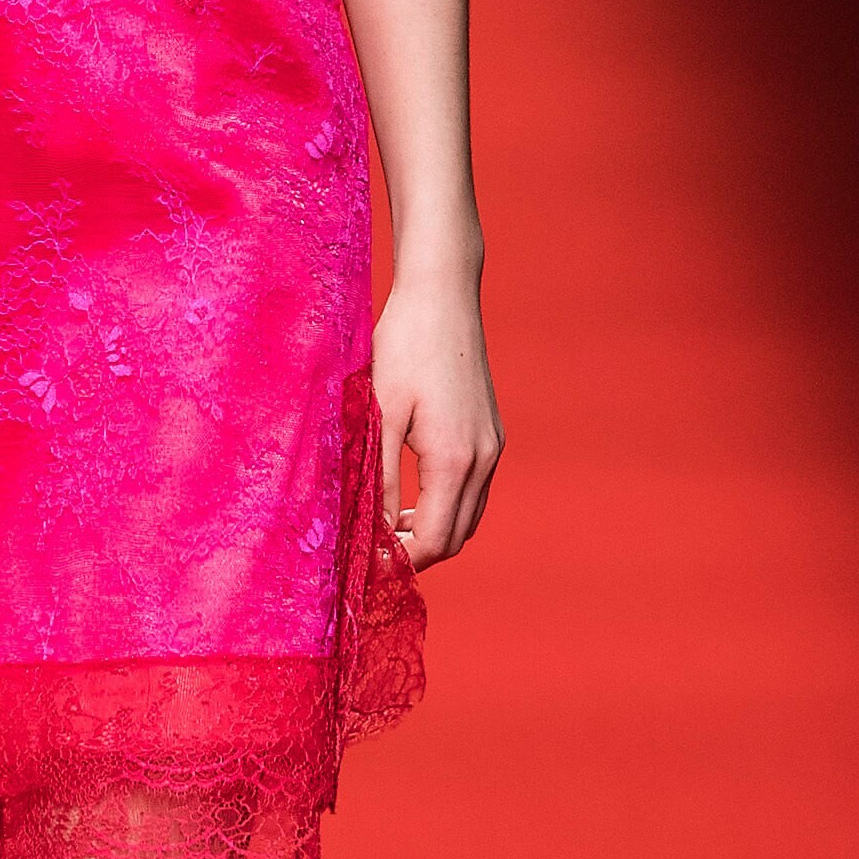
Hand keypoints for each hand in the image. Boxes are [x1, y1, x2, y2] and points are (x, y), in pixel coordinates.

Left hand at [371, 273, 502, 567]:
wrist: (442, 297)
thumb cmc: (404, 347)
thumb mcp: (380, 414)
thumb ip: (380, 477)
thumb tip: (375, 530)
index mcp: (454, 460)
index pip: (435, 541)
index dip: (401, 561)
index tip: (366, 562)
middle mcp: (483, 459)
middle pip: (456, 537)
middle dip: (417, 552)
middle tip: (373, 549)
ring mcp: (492, 446)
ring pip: (469, 516)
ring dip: (433, 530)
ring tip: (389, 524)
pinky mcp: (491, 434)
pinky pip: (474, 490)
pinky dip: (447, 505)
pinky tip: (412, 492)